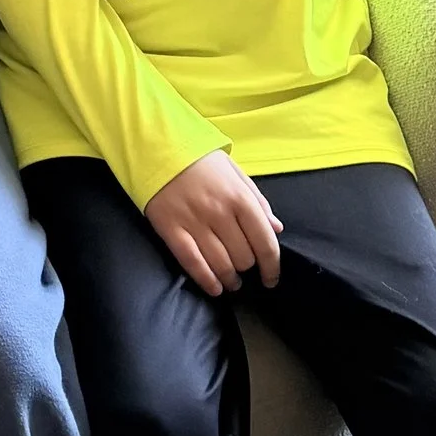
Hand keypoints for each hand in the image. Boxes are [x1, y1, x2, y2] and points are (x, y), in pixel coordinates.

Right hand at [143, 152, 283, 295]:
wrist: (159, 147)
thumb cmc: (201, 160)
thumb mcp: (236, 173)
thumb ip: (258, 201)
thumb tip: (276, 228)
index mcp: (240, 198)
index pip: (264, 242)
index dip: (272, 267)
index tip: (271, 278)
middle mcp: (220, 213)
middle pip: (243, 257)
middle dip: (247, 268)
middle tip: (244, 268)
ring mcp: (194, 222)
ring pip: (220, 264)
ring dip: (230, 279)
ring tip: (231, 282)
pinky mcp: (171, 230)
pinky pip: (193, 263)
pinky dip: (206, 280)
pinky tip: (214, 288)